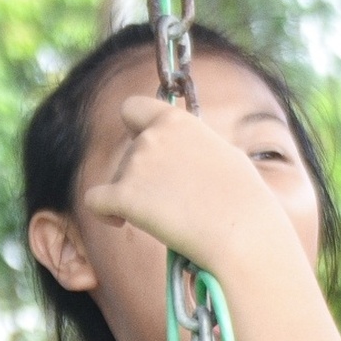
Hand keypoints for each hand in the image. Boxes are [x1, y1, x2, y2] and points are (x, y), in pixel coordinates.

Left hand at [85, 95, 304, 284]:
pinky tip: (121, 222)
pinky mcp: (123, 196)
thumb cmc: (244, 202)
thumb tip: (185, 159)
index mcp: (177, 121)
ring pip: (116, 180)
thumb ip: (195, 150)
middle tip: (167, 201)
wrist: (240, 233)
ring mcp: (135, 165)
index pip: (133, 108)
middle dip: (141, 176)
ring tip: (164, 218)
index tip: (147, 149)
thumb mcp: (224, 157)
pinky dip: (105, 212)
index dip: (135, 129)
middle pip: (128, 155)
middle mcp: (152, 137)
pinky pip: (95, 201)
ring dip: (131, 197)